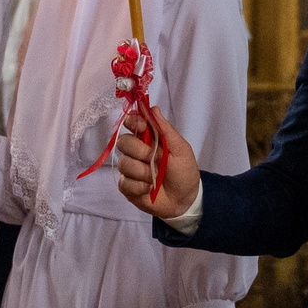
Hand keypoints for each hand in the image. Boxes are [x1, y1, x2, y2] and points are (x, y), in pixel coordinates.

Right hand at [114, 102, 198, 218]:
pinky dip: (139, 187)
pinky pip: (124, 183)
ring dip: (141, 172)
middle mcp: (136, 152)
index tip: (142, 125)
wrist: (185, 199)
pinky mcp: (127, 186)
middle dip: (138, 150)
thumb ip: (166, 130)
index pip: (131, 123)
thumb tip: (153, 108)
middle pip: (123, 141)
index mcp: (149, 138)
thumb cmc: (184, 171)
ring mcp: (130, 169)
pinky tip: (149, 189)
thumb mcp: (181, 149)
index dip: (132, 121)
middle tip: (153, 158)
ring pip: (124, 163)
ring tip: (154, 179)